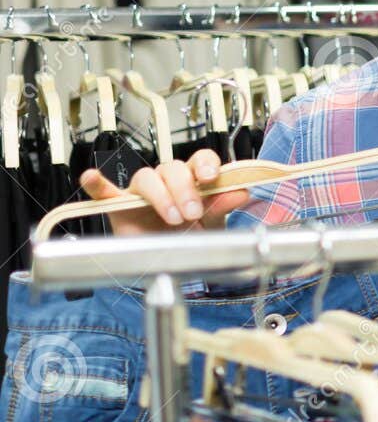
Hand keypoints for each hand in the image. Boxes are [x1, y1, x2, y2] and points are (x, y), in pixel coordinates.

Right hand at [78, 149, 249, 235]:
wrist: (169, 262)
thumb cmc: (190, 237)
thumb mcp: (212, 225)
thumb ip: (223, 207)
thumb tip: (241, 191)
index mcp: (194, 180)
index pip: (200, 159)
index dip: (205, 164)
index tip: (211, 177)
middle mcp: (168, 181)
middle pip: (173, 168)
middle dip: (185, 189)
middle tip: (193, 213)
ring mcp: (142, 192)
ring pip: (147, 177)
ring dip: (161, 195)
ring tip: (172, 218)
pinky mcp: (120, 205)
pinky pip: (105, 191)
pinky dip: (97, 184)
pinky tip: (91, 178)